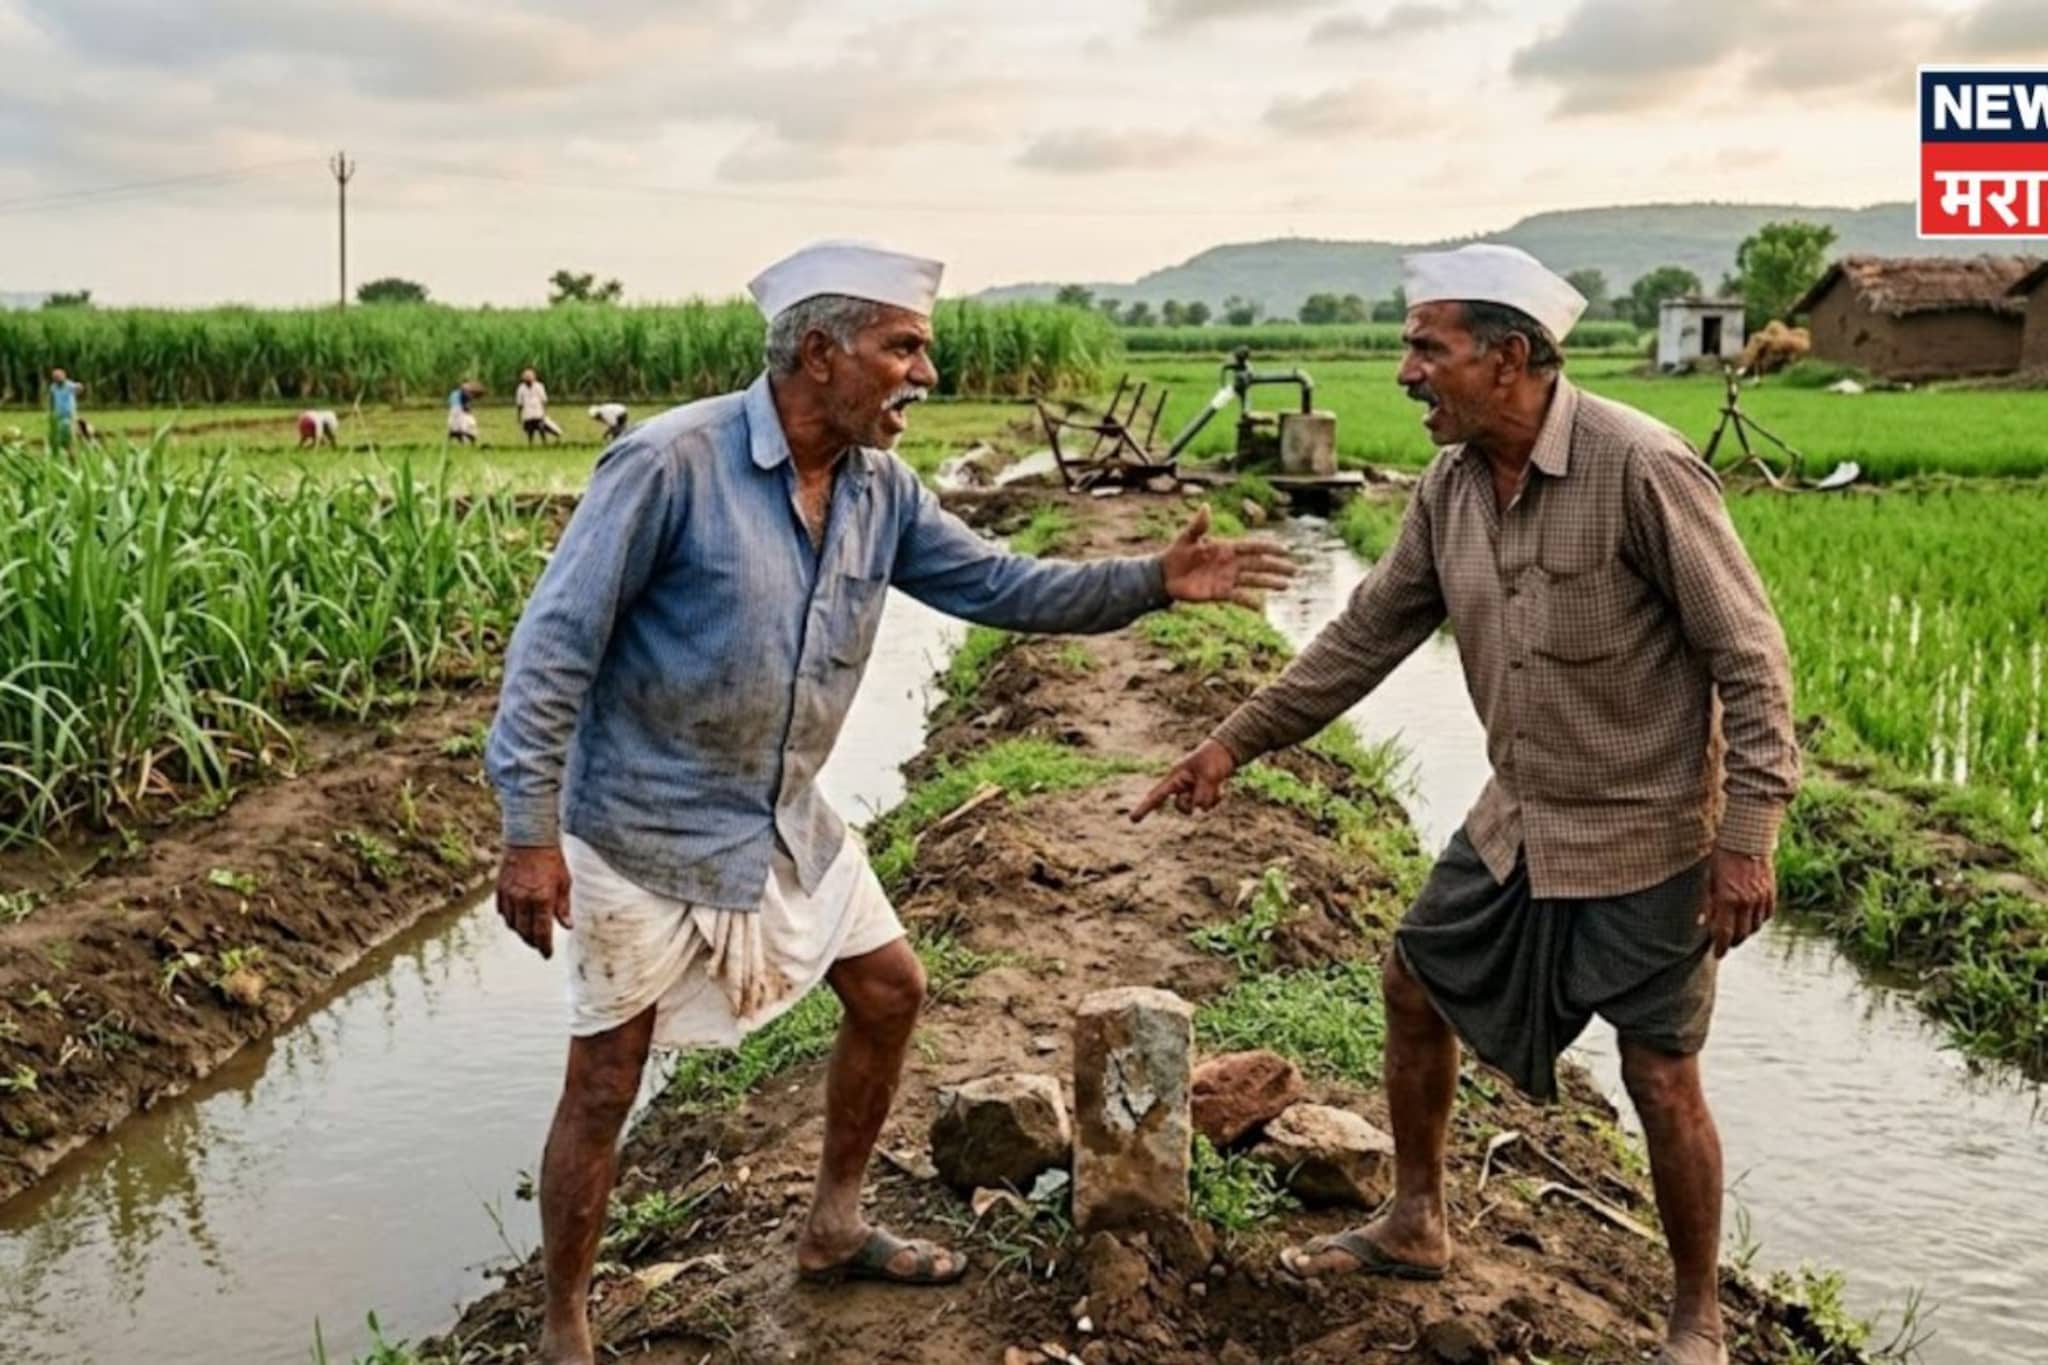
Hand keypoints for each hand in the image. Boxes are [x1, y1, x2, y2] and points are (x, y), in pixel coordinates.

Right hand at [499, 843, 572, 958]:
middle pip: (525, 932)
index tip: (547, 954)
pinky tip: (517, 919)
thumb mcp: (564, 882)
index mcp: (542, 899)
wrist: (529, 839)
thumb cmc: (551, 860)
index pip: (542, 932)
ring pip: (512, 924)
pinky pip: (502, 912)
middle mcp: (523, 900)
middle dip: (533, 942)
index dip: (544, 947)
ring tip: (529, 933)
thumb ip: (564, 906)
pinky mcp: (500, 890)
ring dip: (520, 932)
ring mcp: (509, 895)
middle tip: (539, 945)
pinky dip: (510, 919)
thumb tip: (568, 926)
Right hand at [1131, 739, 1237, 822]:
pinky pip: (1207, 805)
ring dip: (1209, 799)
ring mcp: (1192, 790)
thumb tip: (1199, 808)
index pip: (1157, 795)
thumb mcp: (1208, 774)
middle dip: (1192, 803)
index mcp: (1176, 777)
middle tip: (1205, 787)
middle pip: (1180, 806)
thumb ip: (1202, 792)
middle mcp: (1181, 785)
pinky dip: (1215, 799)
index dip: (1144, 808)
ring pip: (1197, 807)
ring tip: (1215, 784)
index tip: (1132, 820)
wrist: (1227, 750)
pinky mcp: (1202, 793)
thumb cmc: (1213, 758)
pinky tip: (1220, 788)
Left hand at [1159, 505, 1296, 608]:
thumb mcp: (1187, 538)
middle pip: (1259, 564)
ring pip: (1254, 580)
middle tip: (1295, 570)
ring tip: (1286, 586)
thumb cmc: (1176, 553)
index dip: (1268, 548)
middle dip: (1277, 566)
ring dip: (1270, 583)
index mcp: (1226, 548)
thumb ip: (1199, 525)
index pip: (1252, 547)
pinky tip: (1262, 608)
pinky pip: (1239, 598)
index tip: (1285, 549)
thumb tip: (1206, 506)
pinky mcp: (1221, 593)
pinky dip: (1250, 603)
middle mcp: (1231, 563)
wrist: (1165, 576)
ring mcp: (1228, 578)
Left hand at [1700, 847, 1774, 957]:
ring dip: (1746, 932)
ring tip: (1737, 930)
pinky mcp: (1771, 892)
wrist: (1746, 839)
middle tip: (1725, 943)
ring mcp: (1761, 898)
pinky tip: (1751, 919)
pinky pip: (1767, 915)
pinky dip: (1759, 920)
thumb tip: (1703, 923)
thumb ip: (1707, 903)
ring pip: (1755, 927)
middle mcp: (1747, 902)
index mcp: (1728, 899)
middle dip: (1732, 942)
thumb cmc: (1722, 857)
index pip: (1725, 934)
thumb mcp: (1708, 879)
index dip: (1721, 947)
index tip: (1718, 954)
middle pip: (1742, 934)